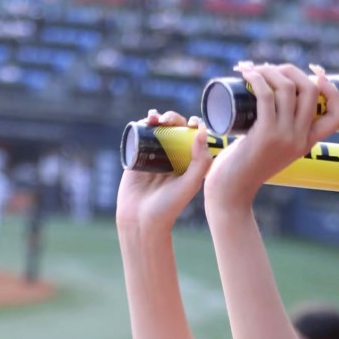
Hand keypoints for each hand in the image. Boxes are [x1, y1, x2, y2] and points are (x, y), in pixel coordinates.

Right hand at [116, 110, 211, 231]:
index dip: (194, 126)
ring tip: (156, 118)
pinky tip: (146, 120)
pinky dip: (142, 124)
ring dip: (158, 118)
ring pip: (157, 130)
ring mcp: (153, 156)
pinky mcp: (137, 157)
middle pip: (174, 130)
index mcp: (187, 163)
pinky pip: (140, 136)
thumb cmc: (168, 207)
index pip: (193, 138)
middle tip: (170, 120)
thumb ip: (200, 161)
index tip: (194, 122)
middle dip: (173, 119)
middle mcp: (171, 158)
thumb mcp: (189, 184)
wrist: (140, 219)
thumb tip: (202, 131)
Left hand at [203, 63, 338, 213]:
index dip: (332, 91)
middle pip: (311, 91)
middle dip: (291, 71)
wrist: (232, 192)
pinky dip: (257, 79)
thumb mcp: (271, 148)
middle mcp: (301, 140)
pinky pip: (266, 96)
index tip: (316, 76)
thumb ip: (277, 131)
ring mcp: (285, 137)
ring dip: (270, 71)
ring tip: (253, 71)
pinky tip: (248, 74)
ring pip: (288, 88)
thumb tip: (272, 98)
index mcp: (307, 143)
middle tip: (269, 70)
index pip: (337, 117)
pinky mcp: (265, 136)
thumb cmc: (245, 167)